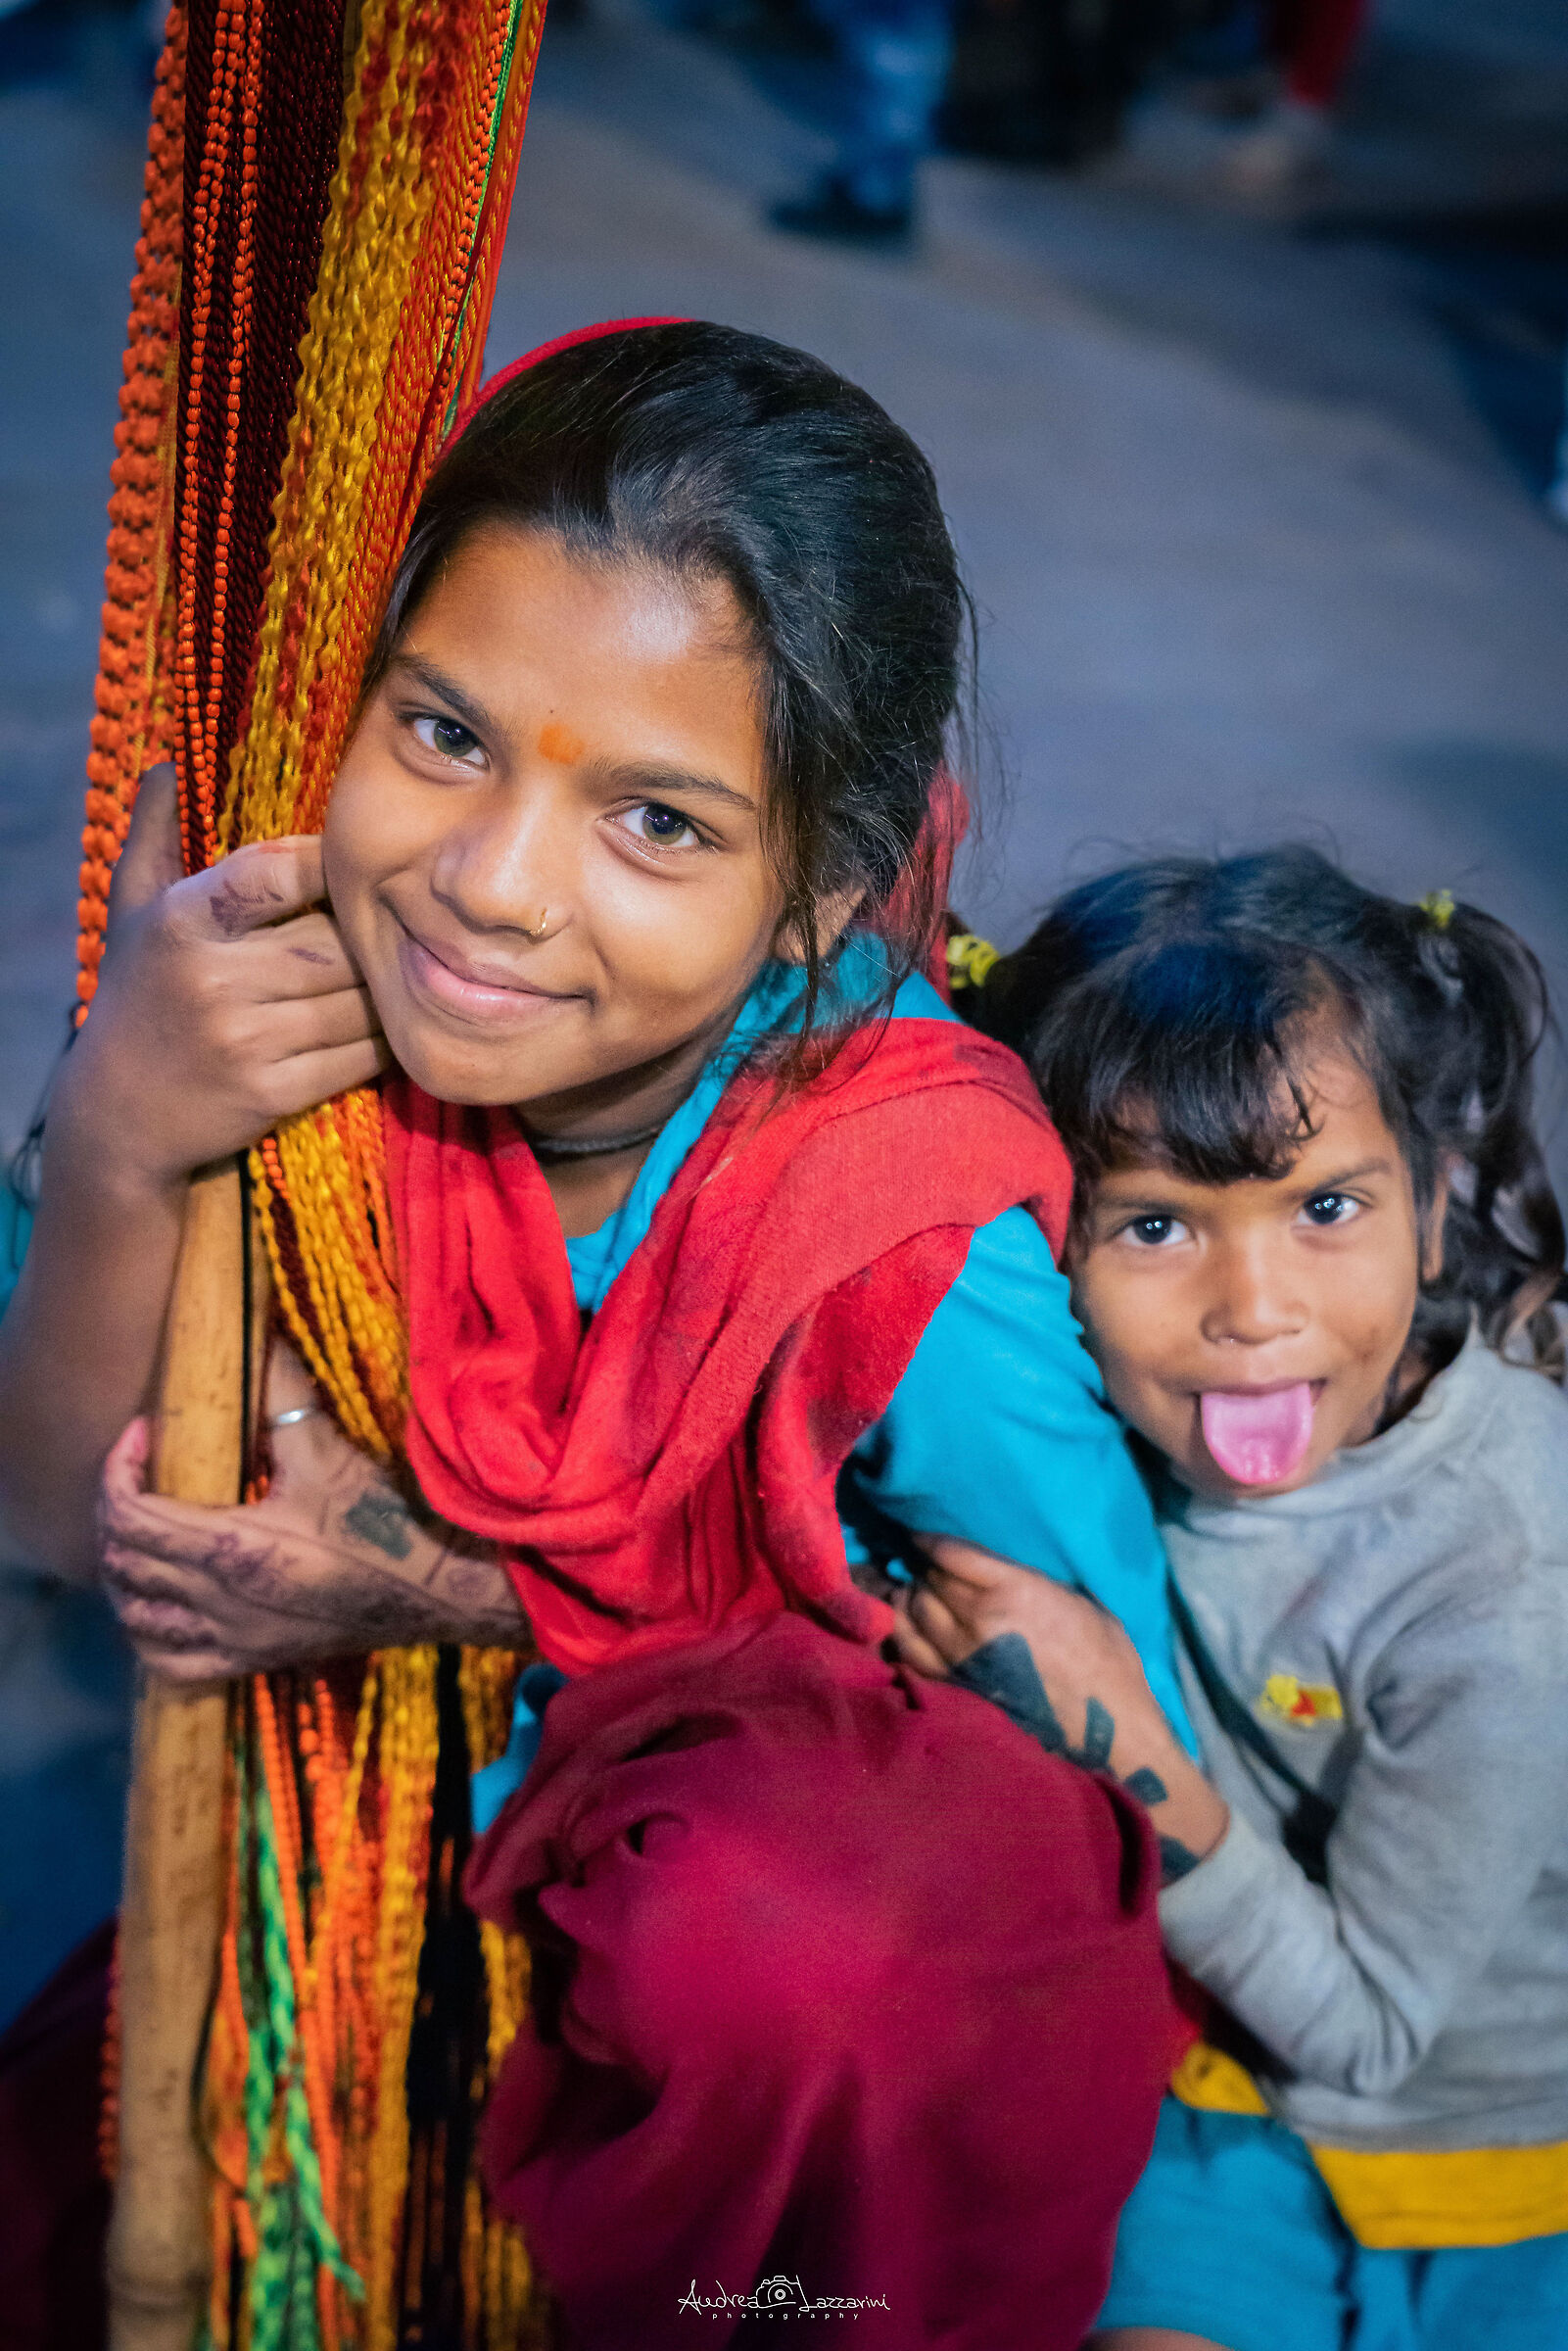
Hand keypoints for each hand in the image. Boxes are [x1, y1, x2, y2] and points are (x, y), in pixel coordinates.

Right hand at [59, 765, 388, 1191]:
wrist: (116, 1113)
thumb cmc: (138, 994)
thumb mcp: (131, 911)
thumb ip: (154, 834)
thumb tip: (165, 761)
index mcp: (184, 921)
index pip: (277, 872)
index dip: (331, 864)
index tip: (362, 865)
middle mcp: (212, 979)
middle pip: (334, 943)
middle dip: (373, 937)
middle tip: (412, 926)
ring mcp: (243, 1039)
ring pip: (356, 1001)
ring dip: (390, 991)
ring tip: (414, 973)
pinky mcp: (271, 1092)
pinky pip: (357, 1057)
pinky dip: (386, 1041)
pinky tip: (397, 1024)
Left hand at [99, 1343, 526, 1679]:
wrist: (440, 1591)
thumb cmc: (388, 1521)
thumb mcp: (330, 1453)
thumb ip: (283, 1397)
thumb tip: (257, 1336)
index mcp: (233, 1547)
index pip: (131, 1516)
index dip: (118, 1468)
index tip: (141, 1433)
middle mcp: (219, 1602)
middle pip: (122, 1563)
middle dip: (114, 1511)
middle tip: (138, 1473)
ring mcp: (233, 1639)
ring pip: (135, 1615)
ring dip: (123, 1571)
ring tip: (141, 1532)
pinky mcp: (252, 1661)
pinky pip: (170, 1662)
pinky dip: (146, 1631)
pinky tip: (157, 1603)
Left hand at [892, 1537, 1227, 1881]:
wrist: (1108, 1727)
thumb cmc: (1107, 1660)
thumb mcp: (1077, 1600)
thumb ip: (1028, 1579)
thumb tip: (997, 1569)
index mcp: (1016, 1590)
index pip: (951, 1554)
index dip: (929, 1540)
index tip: (920, 1535)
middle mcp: (981, 1620)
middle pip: (929, 1582)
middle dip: (923, 1569)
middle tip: (924, 1566)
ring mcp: (964, 1657)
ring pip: (913, 1615)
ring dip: (909, 1599)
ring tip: (914, 1593)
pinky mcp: (957, 1687)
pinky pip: (911, 1654)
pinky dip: (903, 1635)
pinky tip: (908, 1627)